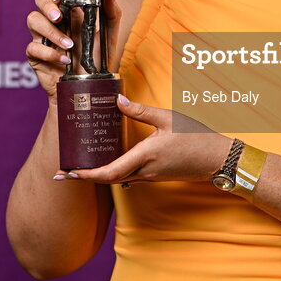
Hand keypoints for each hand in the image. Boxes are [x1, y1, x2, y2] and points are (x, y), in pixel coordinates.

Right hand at [25, 0, 122, 96]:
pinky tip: (64, 60)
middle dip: (47, 6)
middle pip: (39, 1)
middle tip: (59, 17)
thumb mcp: (109, 35)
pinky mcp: (36, 56)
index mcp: (70, 13)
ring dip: (51, 31)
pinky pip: (32, 47)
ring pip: (33, 20)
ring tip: (69, 45)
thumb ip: (112, 13)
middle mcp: (54, 22)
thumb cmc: (98, 58)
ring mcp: (43, 38)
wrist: (90, 86)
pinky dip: (49, 53)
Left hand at [55, 95, 230, 184]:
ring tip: (79, 168)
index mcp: (145, 156)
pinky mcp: (156, 175)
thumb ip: (141, 111)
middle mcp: (145, 171)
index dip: (86, 175)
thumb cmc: (196, 136)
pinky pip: (129, 176)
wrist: (218, 158)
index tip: (68, 172)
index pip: (109, 172)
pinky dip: (113, 172)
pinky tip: (107, 164)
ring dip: (97, 176)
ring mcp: (151, 176)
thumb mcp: (168, 118)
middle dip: (84, 177)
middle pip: (108, 179)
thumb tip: (117, 101)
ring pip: (118, 179)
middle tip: (61, 174)